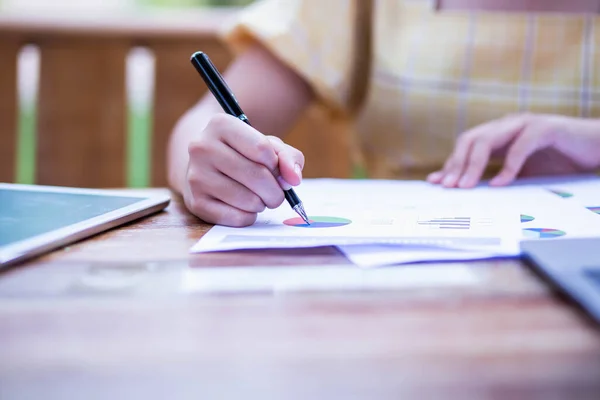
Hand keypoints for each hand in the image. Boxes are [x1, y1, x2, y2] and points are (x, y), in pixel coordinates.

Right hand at [183, 114, 303, 225]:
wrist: (205, 165)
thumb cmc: (242, 153)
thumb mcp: (267, 145)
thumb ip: (287, 157)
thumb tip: (293, 179)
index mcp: (220, 125)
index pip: (262, 149)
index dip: (276, 164)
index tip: (273, 167)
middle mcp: (202, 148)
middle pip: (257, 176)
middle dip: (276, 190)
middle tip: (275, 192)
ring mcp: (195, 176)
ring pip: (248, 200)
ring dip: (262, 203)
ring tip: (257, 197)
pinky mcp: (195, 203)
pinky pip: (237, 218)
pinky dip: (249, 217)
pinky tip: (244, 207)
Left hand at [427, 113, 599, 187]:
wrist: (597, 148)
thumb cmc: (561, 161)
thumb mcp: (523, 174)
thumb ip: (498, 178)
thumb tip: (469, 191)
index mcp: (501, 134)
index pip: (466, 146)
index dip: (451, 164)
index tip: (436, 183)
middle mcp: (508, 125)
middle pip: (471, 139)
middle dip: (456, 164)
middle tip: (447, 187)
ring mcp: (525, 124)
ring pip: (488, 139)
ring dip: (473, 165)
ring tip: (464, 187)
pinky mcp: (546, 128)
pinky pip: (520, 146)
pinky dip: (508, 166)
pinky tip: (499, 184)